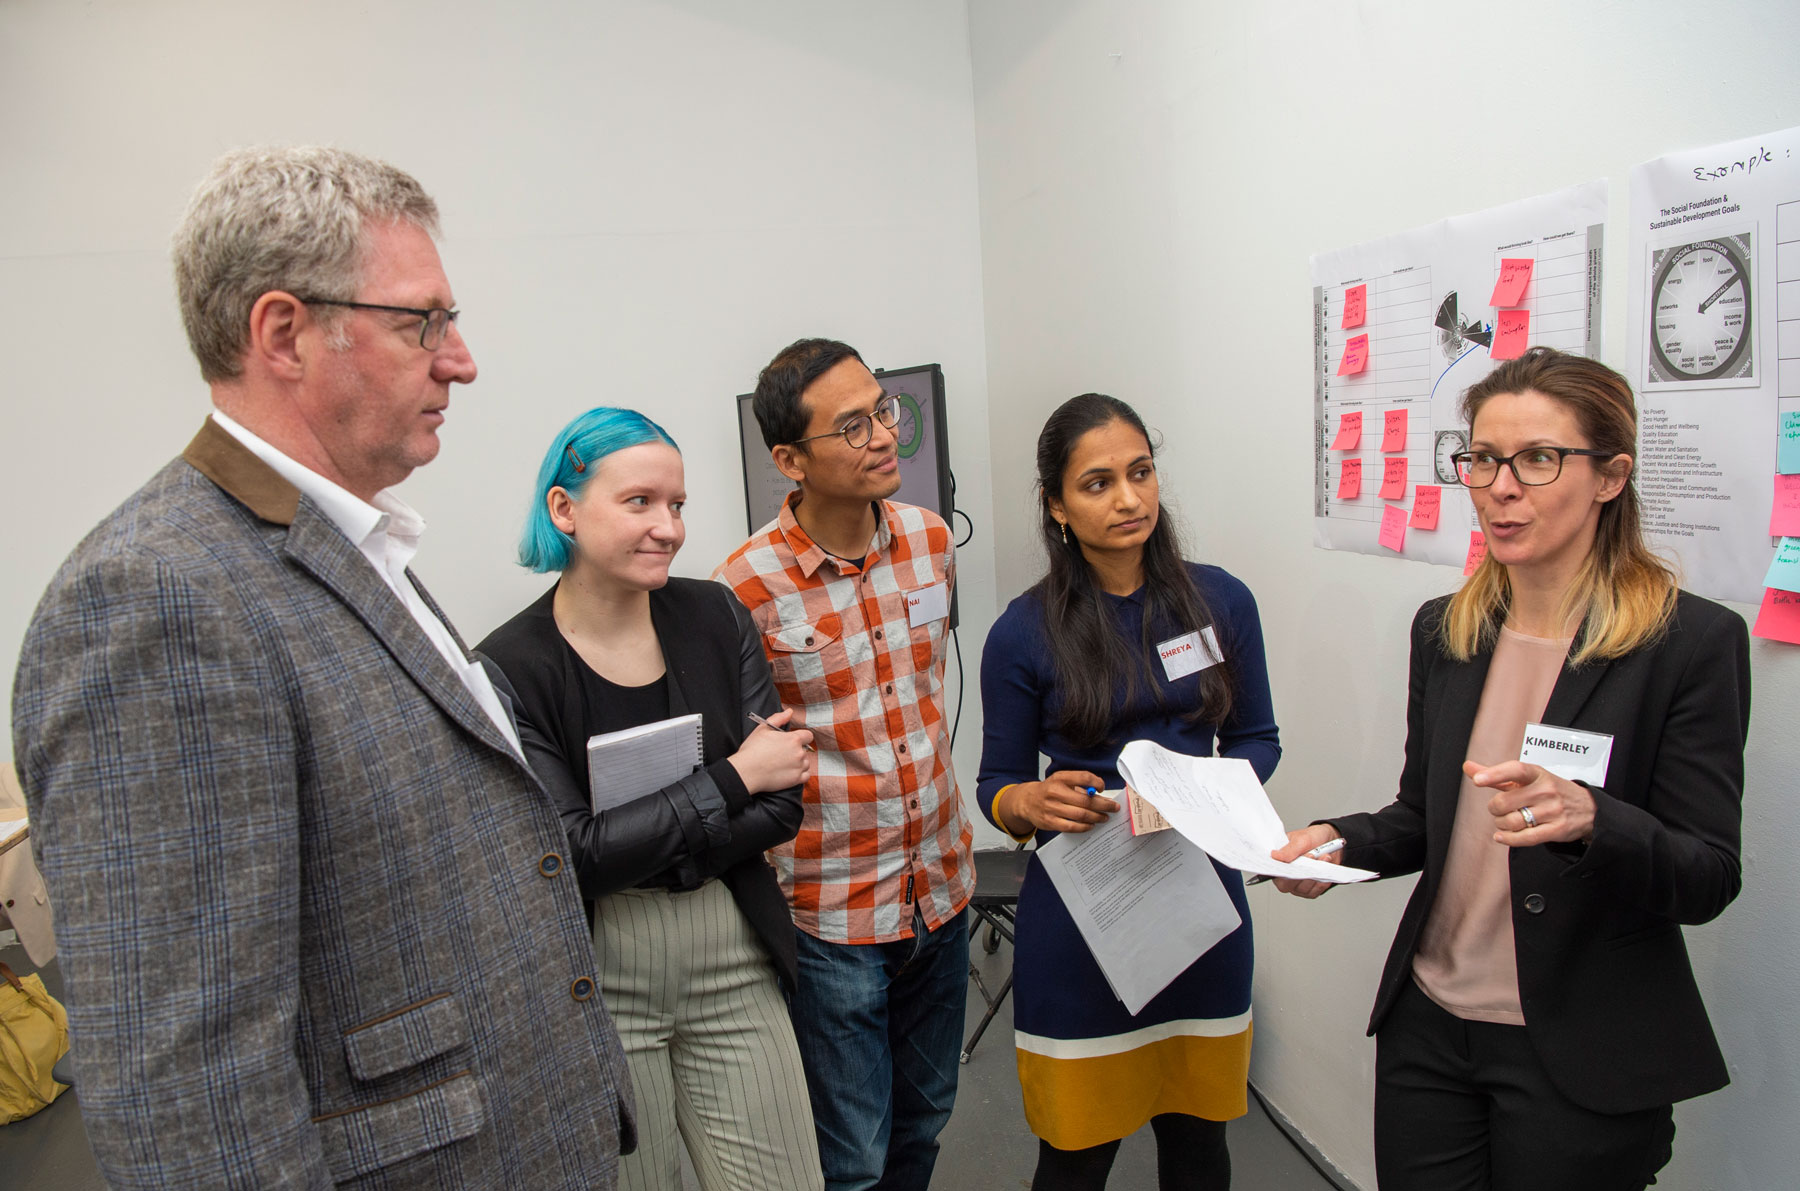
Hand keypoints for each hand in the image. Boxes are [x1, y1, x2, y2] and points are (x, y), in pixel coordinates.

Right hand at [728, 708, 813, 794]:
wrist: (746, 771)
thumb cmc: (752, 750)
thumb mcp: (763, 728)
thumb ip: (779, 718)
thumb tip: (789, 711)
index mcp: (793, 739)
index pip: (808, 736)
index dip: (801, 738)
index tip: (793, 742)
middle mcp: (799, 753)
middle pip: (805, 750)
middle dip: (796, 751)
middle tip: (782, 755)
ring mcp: (799, 767)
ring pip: (805, 763)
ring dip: (798, 763)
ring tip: (783, 764)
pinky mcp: (796, 779)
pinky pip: (806, 776)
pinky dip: (800, 775)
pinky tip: (788, 773)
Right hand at [998, 770, 1118, 833]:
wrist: (1026, 801)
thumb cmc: (1048, 790)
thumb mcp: (1061, 780)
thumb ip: (1079, 785)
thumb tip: (1101, 796)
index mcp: (1059, 778)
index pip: (1083, 777)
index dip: (1097, 783)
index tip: (1103, 788)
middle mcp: (1054, 792)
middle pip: (1086, 800)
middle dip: (1103, 805)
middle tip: (1113, 808)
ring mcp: (1051, 808)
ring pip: (1081, 815)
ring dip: (1097, 817)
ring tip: (1104, 817)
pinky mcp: (1049, 822)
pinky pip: (1072, 826)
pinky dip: (1084, 826)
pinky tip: (1091, 824)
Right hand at [1268, 824, 1342, 898]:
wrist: (1330, 841)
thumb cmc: (1313, 838)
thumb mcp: (1301, 839)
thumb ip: (1289, 850)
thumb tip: (1275, 856)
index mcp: (1279, 862)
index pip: (1276, 873)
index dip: (1285, 872)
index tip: (1298, 863)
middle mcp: (1286, 876)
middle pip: (1288, 885)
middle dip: (1303, 872)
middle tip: (1312, 855)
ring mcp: (1298, 884)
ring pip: (1303, 889)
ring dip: (1315, 874)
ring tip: (1323, 857)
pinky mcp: (1311, 889)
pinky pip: (1315, 891)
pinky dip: (1322, 881)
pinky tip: (1325, 868)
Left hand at [1465, 760, 1594, 846]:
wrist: (1588, 808)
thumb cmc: (1550, 790)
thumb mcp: (1527, 779)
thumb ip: (1497, 775)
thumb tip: (1468, 767)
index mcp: (1537, 774)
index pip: (1516, 770)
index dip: (1495, 774)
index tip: (1477, 780)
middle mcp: (1546, 790)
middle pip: (1505, 802)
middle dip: (1495, 808)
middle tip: (1499, 808)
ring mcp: (1552, 811)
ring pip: (1512, 821)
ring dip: (1502, 824)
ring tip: (1506, 821)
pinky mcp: (1557, 829)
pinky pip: (1526, 838)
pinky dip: (1509, 839)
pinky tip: (1501, 836)